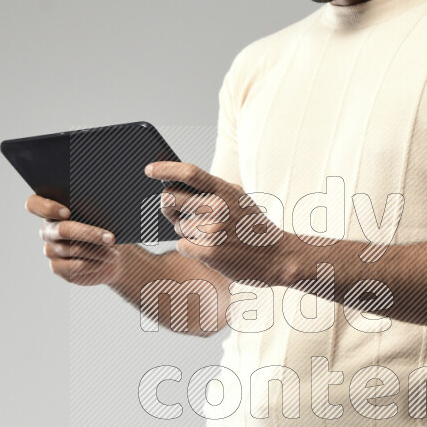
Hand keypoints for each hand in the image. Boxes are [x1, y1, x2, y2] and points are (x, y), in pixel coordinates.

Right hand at [25, 194, 122, 286]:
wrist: (112, 253)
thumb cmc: (107, 227)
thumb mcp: (102, 214)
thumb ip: (94, 209)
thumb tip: (98, 212)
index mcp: (52, 209)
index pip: (34, 204)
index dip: (47, 208)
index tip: (68, 212)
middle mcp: (48, 230)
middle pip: (62, 230)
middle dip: (88, 233)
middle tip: (110, 238)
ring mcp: (50, 250)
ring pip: (73, 249)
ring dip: (98, 251)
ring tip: (114, 254)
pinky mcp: (58, 267)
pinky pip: (74, 266)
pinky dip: (93, 264)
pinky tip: (105, 262)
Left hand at [145, 160, 296, 286]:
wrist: (277, 257)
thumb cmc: (253, 227)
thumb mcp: (238, 200)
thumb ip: (211, 192)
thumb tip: (173, 188)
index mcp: (225, 191)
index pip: (190, 173)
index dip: (167, 169)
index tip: (149, 170)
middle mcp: (217, 208)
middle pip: (170, 200)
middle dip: (169, 208)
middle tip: (176, 212)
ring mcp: (212, 231)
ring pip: (178, 227)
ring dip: (188, 232)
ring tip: (214, 236)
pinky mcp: (208, 253)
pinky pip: (182, 245)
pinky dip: (192, 248)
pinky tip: (213, 249)